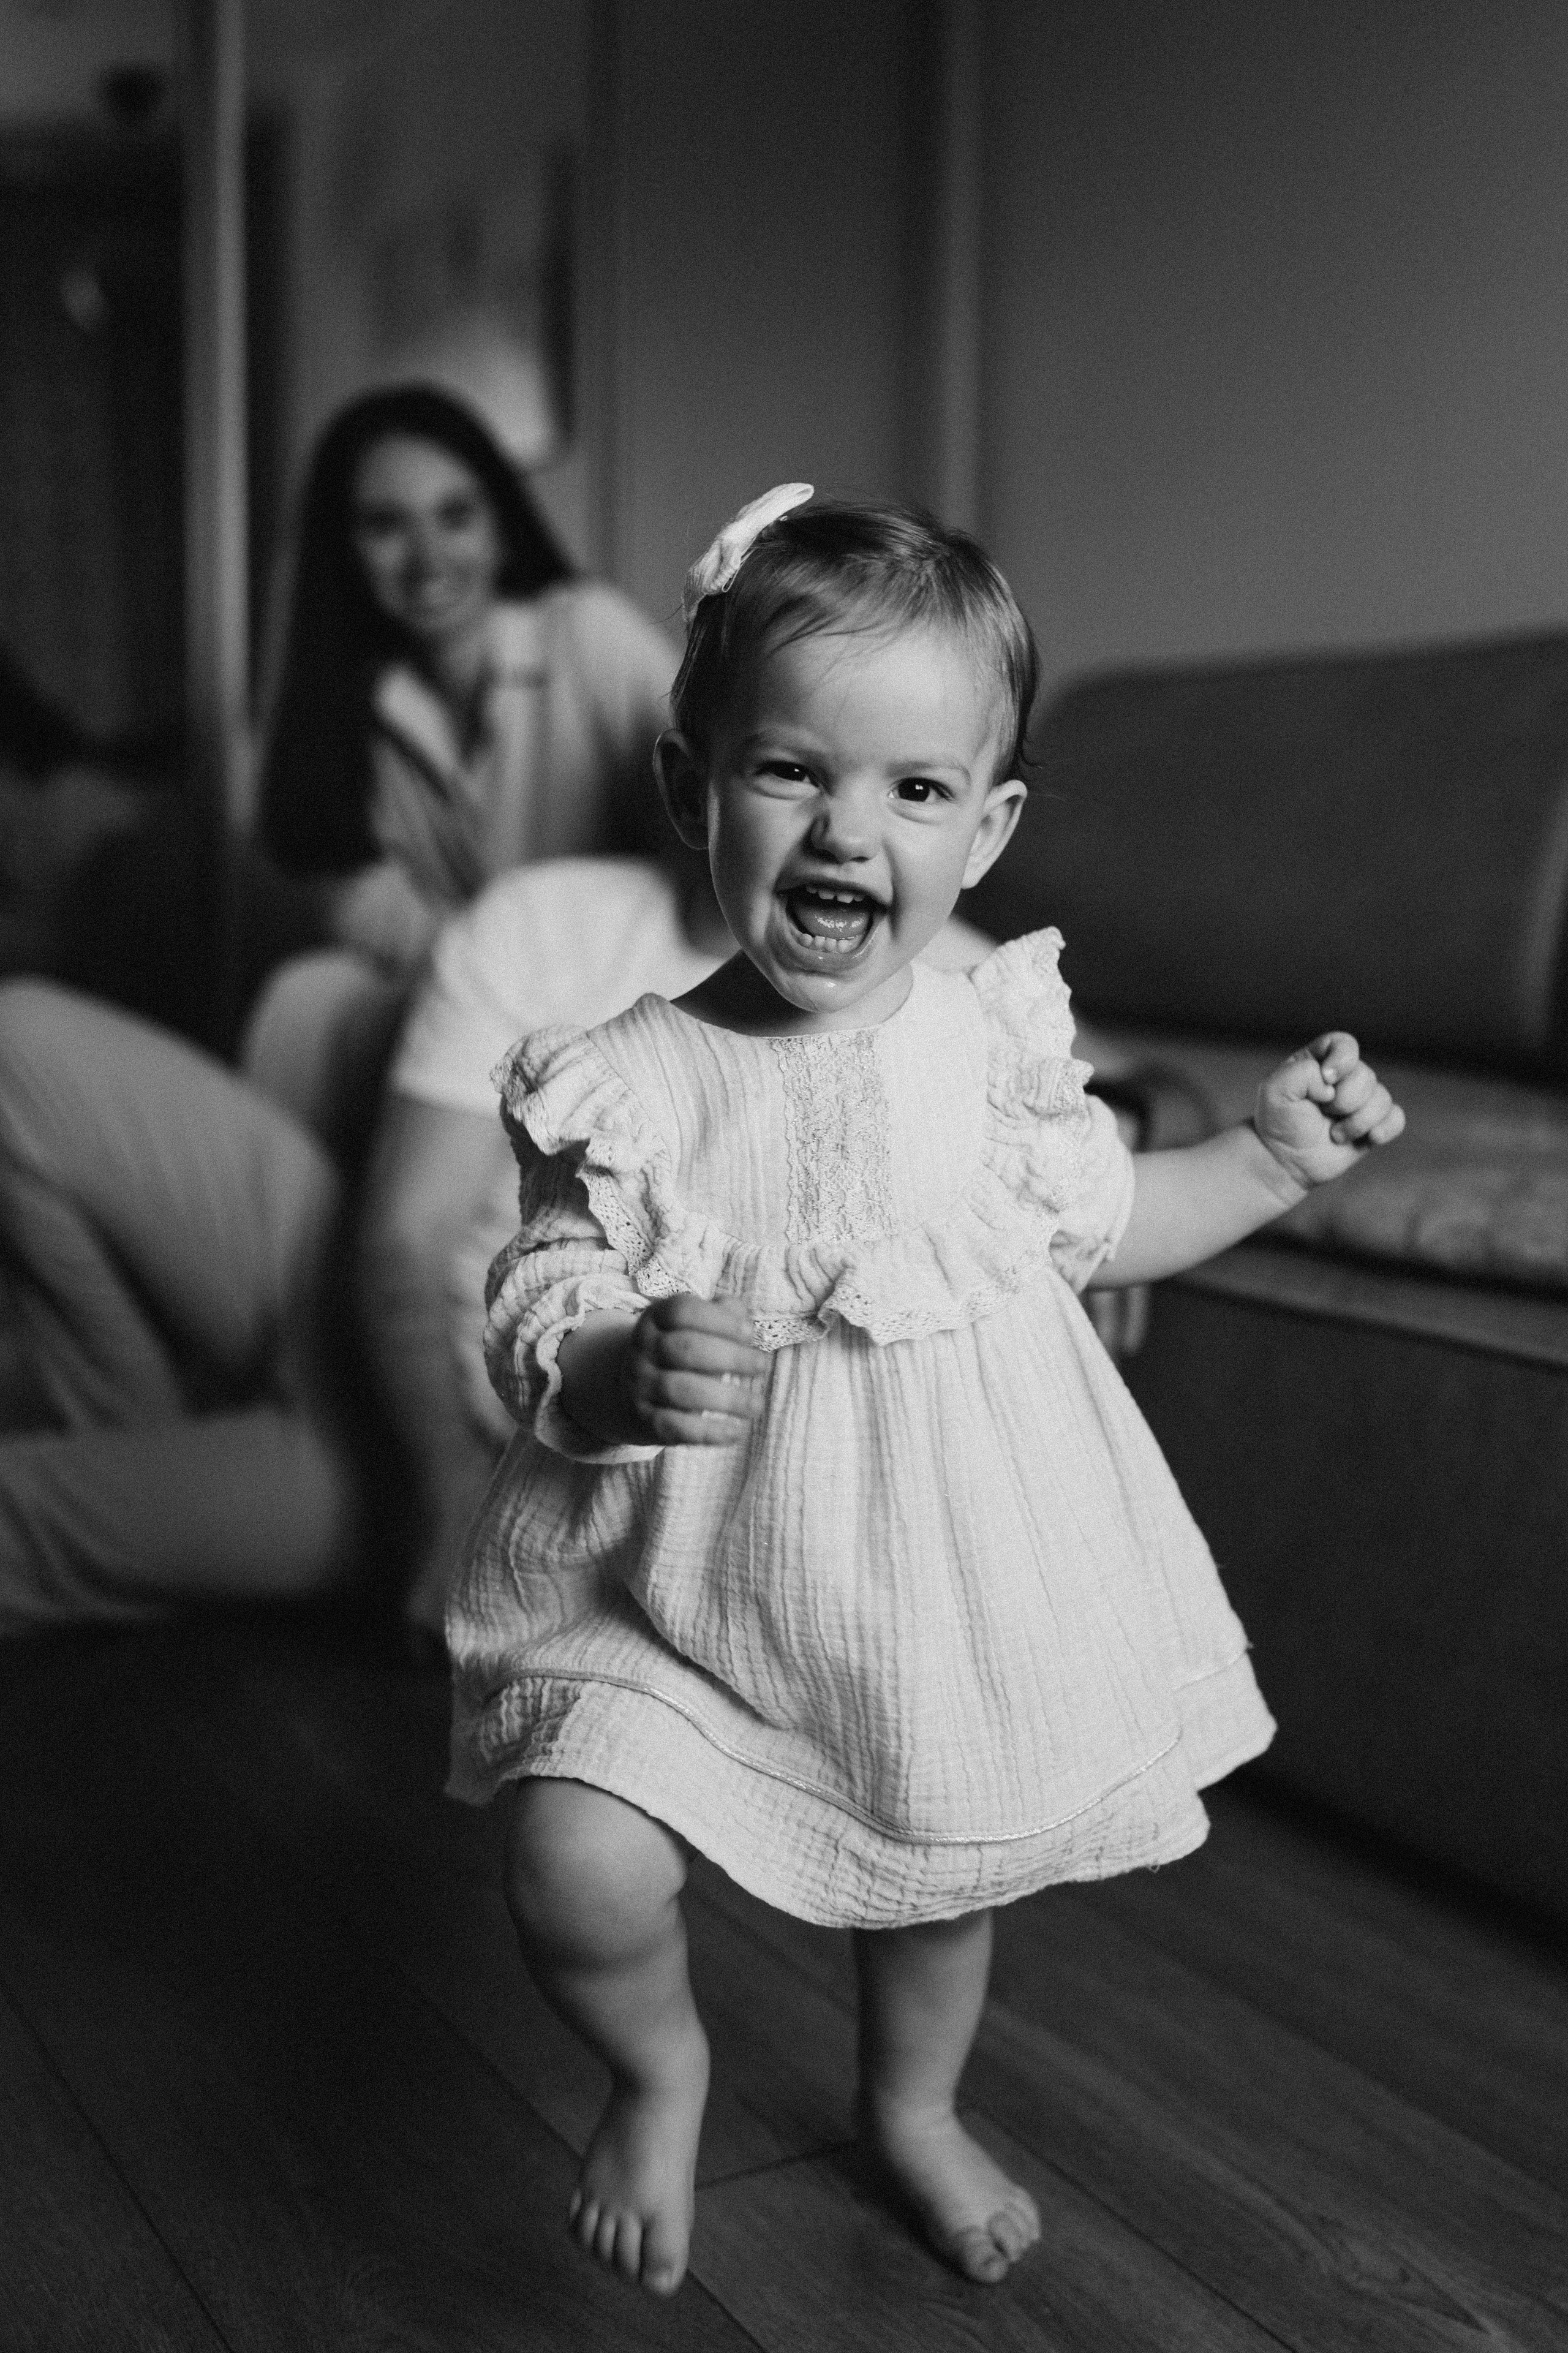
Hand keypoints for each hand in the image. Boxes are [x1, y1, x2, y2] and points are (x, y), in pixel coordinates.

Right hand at [622, 1295, 767, 1446]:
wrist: (635, 1389)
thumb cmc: (682, 1352)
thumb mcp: (696, 1326)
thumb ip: (723, 1316)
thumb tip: (743, 1319)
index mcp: (656, 1318)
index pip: (682, 1311)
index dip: (718, 1320)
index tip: (749, 1332)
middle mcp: (643, 1349)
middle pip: (684, 1348)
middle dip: (730, 1357)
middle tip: (762, 1366)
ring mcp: (640, 1385)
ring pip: (680, 1390)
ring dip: (725, 1398)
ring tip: (756, 1405)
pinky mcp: (645, 1419)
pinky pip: (676, 1427)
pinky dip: (709, 1432)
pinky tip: (736, 1431)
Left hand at [1254, 1031, 1405, 1191]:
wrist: (1284, 1161)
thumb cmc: (1277, 1122)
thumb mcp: (1274, 1091)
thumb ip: (1300, 1073)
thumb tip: (1331, 1084)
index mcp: (1320, 1060)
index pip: (1345, 1044)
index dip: (1342, 1060)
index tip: (1326, 1080)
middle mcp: (1344, 1077)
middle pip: (1365, 1076)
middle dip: (1344, 1101)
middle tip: (1322, 1114)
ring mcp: (1360, 1101)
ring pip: (1382, 1099)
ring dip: (1358, 1122)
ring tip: (1334, 1135)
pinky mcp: (1373, 1124)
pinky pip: (1396, 1118)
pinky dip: (1385, 1128)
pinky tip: (1370, 1139)